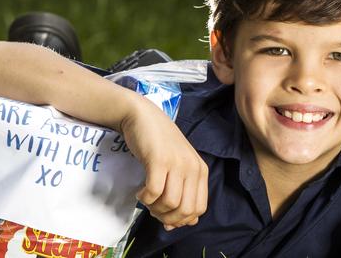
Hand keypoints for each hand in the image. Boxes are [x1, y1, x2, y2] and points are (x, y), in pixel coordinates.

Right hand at [120, 95, 208, 229]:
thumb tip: (181, 224)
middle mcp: (192, 167)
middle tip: (154, 210)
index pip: (199, 208)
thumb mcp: (177, 166)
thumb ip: (183, 191)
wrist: (142, 116)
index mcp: (200, 170)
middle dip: (168, 217)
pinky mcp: (159, 160)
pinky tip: (140, 192)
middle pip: (186, 210)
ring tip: (146, 200)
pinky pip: (154, 192)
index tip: (166, 217)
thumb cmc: (158, 143)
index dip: (182, 219)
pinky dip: (145, 198)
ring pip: (171, 203)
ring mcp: (177, 163)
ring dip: (155, 208)